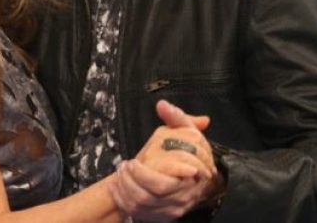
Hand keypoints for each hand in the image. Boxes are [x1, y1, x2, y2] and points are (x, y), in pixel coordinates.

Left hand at [110, 101, 224, 220]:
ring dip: (127, 190)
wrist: (198, 178)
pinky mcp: (164, 215)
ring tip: (120, 173)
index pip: (163, 183)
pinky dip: (126, 202)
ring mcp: (173, 208)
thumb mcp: (186, 130)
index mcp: (189, 176)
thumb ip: (176, 117)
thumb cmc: (190, 151)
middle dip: (132, 181)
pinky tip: (117, 189)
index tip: (133, 162)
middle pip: (151, 196)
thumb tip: (162, 105)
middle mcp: (182, 196)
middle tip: (124, 166)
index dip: (144, 175)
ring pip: (144, 206)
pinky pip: (141, 214)